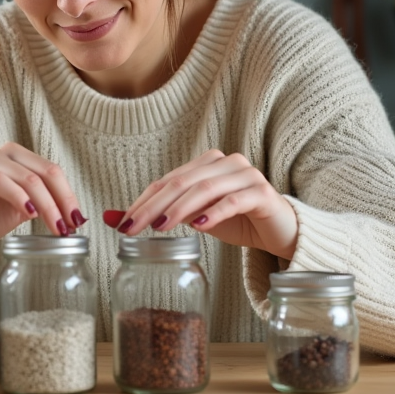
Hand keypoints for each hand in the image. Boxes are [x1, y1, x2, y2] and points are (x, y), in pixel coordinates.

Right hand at [0, 142, 85, 242]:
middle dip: (62, 201)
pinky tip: (30, 214)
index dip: (68, 195)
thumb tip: (72, 215)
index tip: (79, 220)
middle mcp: (1, 153)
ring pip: (26, 177)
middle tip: (71, 226)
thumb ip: (41, 205)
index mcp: (16, 158)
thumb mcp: (18, 212)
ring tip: (56, 227)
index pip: (51, 171)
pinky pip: (1, 181)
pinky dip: (20, 197)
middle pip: (43, 172)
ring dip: (46, 205)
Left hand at [117, 149, 298, 259]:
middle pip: (182, 182)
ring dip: (179, 209)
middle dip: (153, 206)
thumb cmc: (238, 222)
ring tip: (159, 227)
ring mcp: (246, 175)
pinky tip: (200, 225)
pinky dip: (214, 212)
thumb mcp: (195, 219)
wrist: (281, 231)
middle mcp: (226, 163)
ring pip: (205, 188)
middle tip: (132, 228)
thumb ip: (161, 215)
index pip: (167, 181)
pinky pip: (234, 200)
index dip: (143, 201)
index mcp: (207, 164)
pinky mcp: (262, 193)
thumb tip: (113, 218)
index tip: (121, 223)